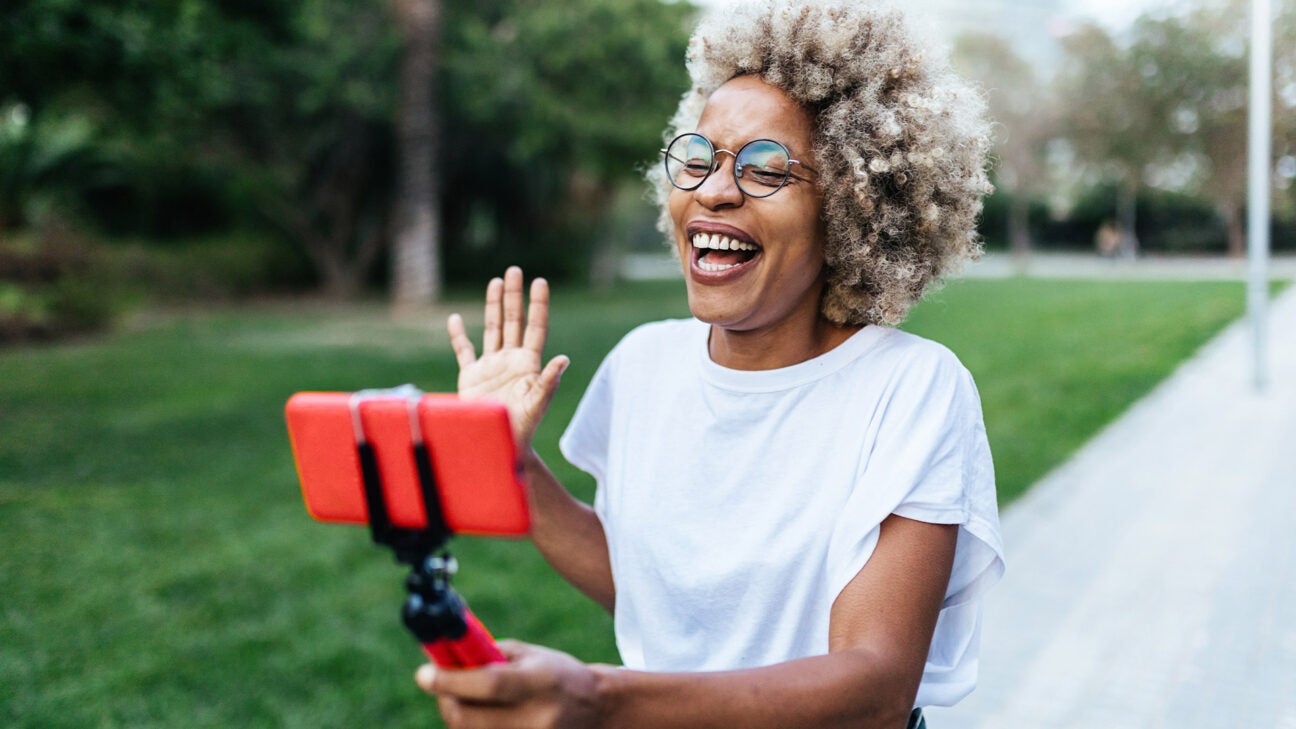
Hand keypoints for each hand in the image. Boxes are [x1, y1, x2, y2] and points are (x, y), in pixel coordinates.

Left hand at [416, 640, 605, 728]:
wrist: (597, 711)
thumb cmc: (556, 675)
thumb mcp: (528, 655)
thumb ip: (487, 656)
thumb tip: (442, 658)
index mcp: (540, 682)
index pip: (490, 685)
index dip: (452, 681)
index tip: (424, 674)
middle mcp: (537, 718)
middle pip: (470, 718)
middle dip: (446, 699)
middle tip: (439, 683)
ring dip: (459, 714)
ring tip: (473, 698)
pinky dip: (475, 727)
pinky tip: (487, 715)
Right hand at [448, 267, 569, 452]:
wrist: (499, 445)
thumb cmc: (523, 427)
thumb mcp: (537, 403)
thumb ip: (549, 381)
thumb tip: (564, 359)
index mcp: (529, 364)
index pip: (535, 327)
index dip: (538, 304)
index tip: (540, 282)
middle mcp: (511, 360)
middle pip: (514, 320)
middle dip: (514, 296)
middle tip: (514, 270)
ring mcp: (491, 366)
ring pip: (492, 328)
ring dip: (493, 306)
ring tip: (496, 281)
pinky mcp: (472, 376)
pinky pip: (464, 351)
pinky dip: (458, 335)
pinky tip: (455, 318)